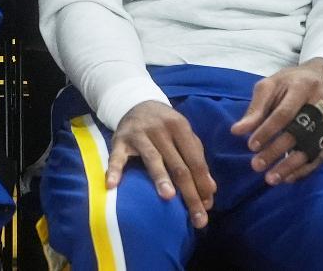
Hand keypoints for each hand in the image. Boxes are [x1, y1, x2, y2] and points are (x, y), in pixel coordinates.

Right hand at [107, 100, 215, 227]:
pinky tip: (112, 185)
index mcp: (180, 127)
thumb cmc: (165, 126)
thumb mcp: (184, 135)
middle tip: (197, 219)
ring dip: (161, 178)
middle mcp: (161, 130)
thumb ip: (197, 159)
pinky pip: (117, 157)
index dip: (202, 183)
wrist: (137, 102)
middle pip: (178, 165)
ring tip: (168, 197)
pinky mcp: (120, 140)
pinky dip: (114, 170)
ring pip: (153, 159)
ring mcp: (139, 134)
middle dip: (189, 193)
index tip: (207, 206)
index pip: (194, 160)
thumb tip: (210, 190)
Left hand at [231, 58, 322, 185]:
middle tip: (256, 165)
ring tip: (271, 178)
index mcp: (302, 87)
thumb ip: (255, 108)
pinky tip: (289, 178)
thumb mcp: (270, 86)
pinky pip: (322, 155)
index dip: (267, 131)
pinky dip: (305, 169)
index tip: (251, 146)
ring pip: (313, 148)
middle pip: (300, 132)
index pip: (284, 113)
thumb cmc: (291, 82)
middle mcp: (322, 104)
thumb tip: (237, 131)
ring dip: (291, 166)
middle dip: (277, 151)